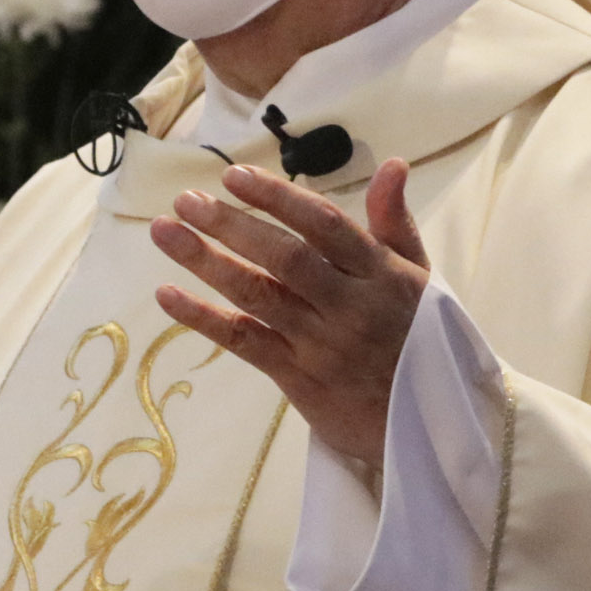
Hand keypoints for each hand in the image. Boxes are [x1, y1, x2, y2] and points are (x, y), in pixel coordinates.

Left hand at [149, 159, 429, 466]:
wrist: (426, 426)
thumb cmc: (418, 339)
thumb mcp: (417, 276)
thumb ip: (394, 221)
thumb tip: (393, 164)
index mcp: (380, 273)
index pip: (324, 225)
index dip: (278, 198)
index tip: (235, 175)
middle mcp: (349, 306)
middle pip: (284, 258)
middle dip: (232, 225)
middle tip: (186, 200)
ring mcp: (320, 344)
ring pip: (258, 295)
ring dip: (206, 261)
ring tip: (163, 231)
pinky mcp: (297, 378)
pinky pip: (245, 342)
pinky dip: (203, 318)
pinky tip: (167, 294)